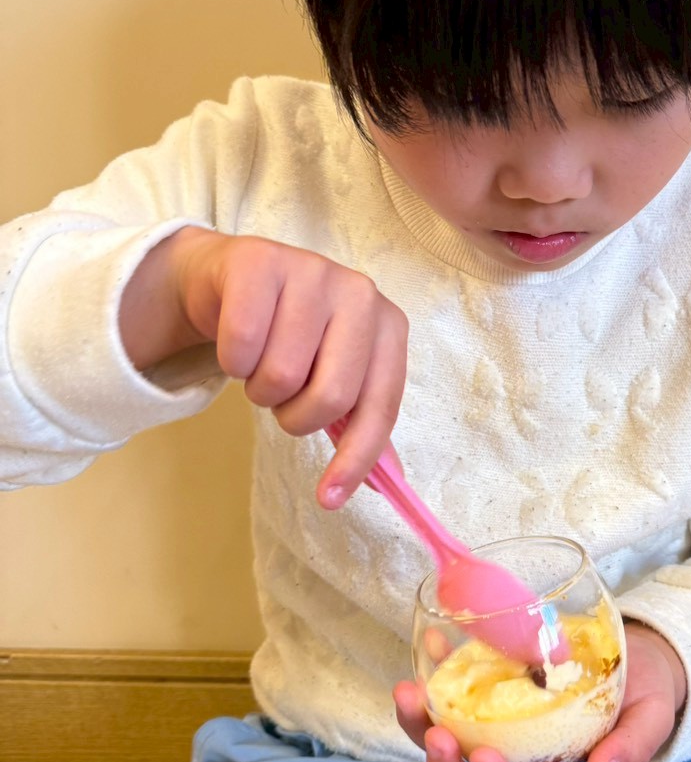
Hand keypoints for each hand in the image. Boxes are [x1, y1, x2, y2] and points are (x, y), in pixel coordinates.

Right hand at [119, 226, 407, 506]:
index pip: (379, 406)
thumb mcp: (334, 371)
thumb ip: (359, 421)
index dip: (355, 459)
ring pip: (280, 376)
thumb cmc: (293, 334)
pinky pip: (240, 346)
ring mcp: (311, 270)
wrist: (235, 279)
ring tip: (261, 361)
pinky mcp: (259, 261)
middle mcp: (359, 292)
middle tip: (284, 399)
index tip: (330, 499)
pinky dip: (231, 360)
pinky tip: (237, 340)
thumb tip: (383, 482)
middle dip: (296, 416)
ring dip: (259, 387)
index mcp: (388, 325)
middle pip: (331, 397)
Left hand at [393, 622, 686, 761]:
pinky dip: (434, 679)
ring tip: (409, 692)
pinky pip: (448, 702)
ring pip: (446, 752)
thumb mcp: (650, 718)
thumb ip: (631, 747)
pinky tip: (432, 646)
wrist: (633, 662)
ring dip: (418, 728)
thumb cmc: (642, 698)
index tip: (488, 758)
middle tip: (435, 732)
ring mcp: (495, 737)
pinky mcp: (482, 703)